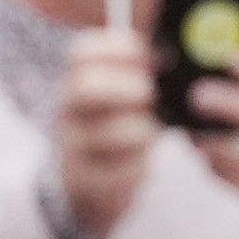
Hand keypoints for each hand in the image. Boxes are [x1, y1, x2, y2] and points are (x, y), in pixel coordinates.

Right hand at [54, 26, 158, 238]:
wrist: (85, 189)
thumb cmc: (113, 132)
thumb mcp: (116, 99)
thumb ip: (136, 74)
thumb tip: (170, 54)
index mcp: (75, 83)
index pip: (82, 52)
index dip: (118, 49)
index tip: (146, 57)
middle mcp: (67, 112)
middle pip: (86, 87)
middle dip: (128, 88)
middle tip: (150, 95)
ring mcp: (73, 148)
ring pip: (108, 132)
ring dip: (140, 130)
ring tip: (150, 132)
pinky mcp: (87, 182)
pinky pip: (121, 171)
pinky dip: (140, 165)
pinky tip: (142, 161)